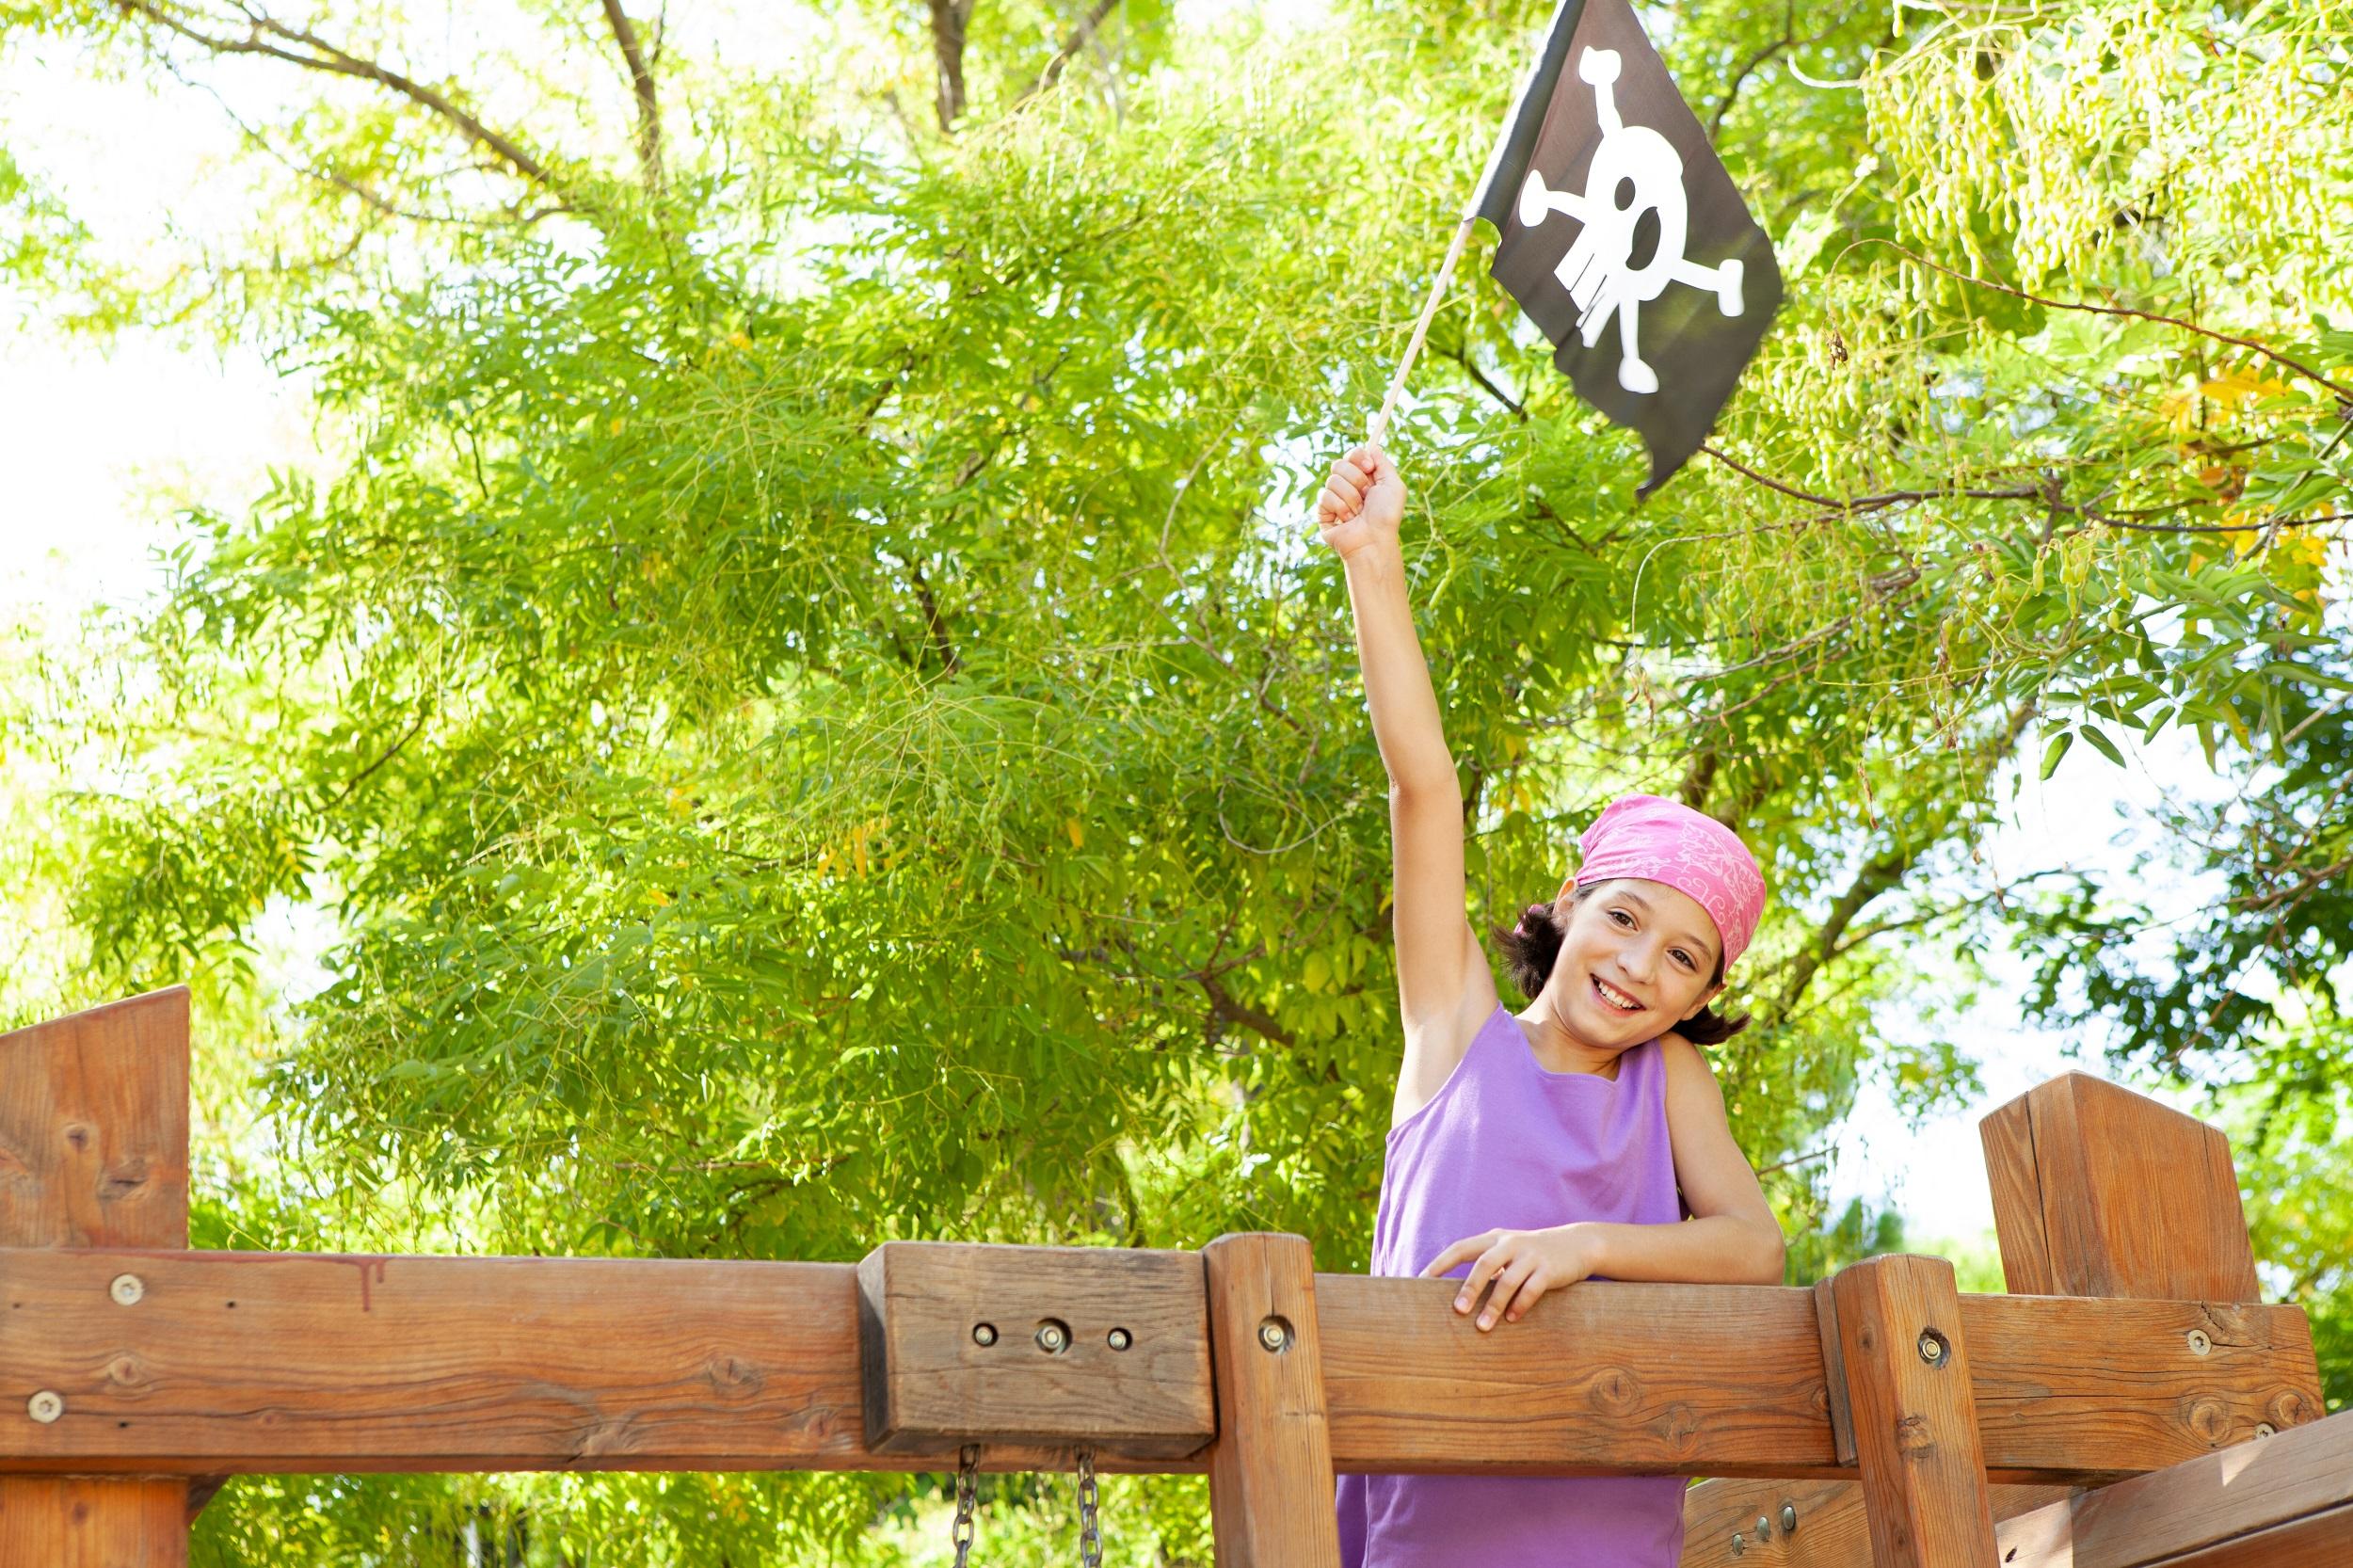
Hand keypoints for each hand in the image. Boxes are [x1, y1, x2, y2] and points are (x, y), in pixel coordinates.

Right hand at [1313, 442, 1405, 561]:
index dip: (1358, 457)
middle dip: (1356, 479)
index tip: (1369, 468)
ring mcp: (1334, 498)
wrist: (1374, 541)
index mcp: (1364, 478)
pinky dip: (1340, 507)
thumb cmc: (1386, 516)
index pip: (1352, 454)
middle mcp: (1348, 486)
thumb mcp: (1394, 485)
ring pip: (1332, 480)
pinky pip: (1325, 496)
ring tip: (1358, 513)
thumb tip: (1373, 447)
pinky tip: (1347, 520)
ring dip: (1350, 497)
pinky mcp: (1323, 511)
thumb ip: (1383, 463)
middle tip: (1366, 495)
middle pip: (1339, 463)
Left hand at [1421, 1225, 1598, 1330]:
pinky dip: (1520, 1305)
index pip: (1461, 1248)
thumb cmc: (1532, 1254)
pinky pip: (1532, 1288)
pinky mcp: (1549, 1269)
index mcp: (1494, 1238)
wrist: (1577, 1244)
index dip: (1440, 1263)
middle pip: (1484, 1264)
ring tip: (1483, 1327)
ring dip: (1494, 1305)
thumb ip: (1487, 1266)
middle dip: (1469, 1288)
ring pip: (1508, 1280)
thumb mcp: (1508, 1252)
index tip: (1421, 1280)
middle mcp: (1510, 1243)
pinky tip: (1512, 1319)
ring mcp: (1531, 1255)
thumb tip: (1458, 1295)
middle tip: (1457, 1311)